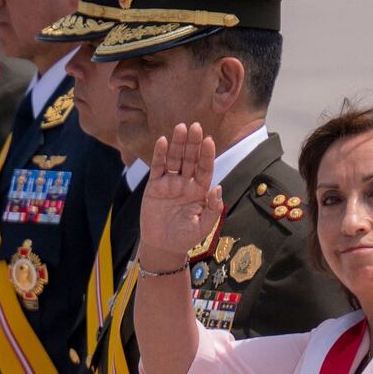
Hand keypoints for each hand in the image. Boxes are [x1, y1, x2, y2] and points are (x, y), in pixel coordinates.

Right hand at [139, 122, 220, 267]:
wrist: (163, 247)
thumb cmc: (185, 237)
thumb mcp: (204, 226)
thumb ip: (213, 208)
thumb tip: (218, 188)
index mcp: (200, 190)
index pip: (205, 168)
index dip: (207, 155)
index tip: (210, 140)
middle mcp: (186, 183)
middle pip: (190, 159)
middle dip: (193, 143)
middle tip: (196, 126)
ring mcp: (170, 183)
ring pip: (175, 159)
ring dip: (178, 143)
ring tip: (181, 127)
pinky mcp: (155, 186)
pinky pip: (158, 167)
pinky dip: (159, 154)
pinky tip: (162, 141)